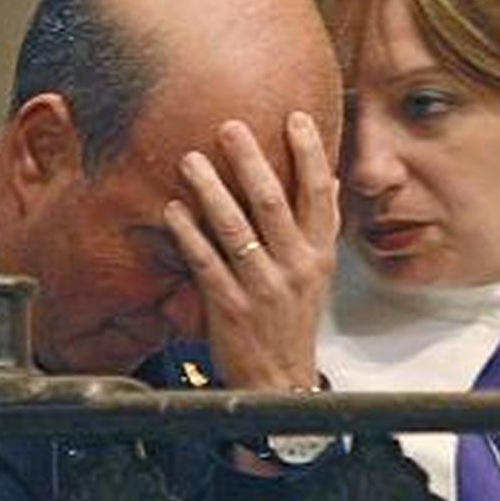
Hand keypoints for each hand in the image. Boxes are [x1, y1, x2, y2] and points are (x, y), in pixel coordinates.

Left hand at [163, 111, 337, 390]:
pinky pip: (206, 262)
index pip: (319, 195)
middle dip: (250, 160)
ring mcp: (263, 287)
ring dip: (210, 190)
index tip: (296, 118)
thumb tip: (326, 182)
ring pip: (236, 229)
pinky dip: (189, 234)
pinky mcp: (231, 307)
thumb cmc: (294, 322)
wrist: (280, 382)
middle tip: (229, 126)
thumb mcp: (317, 275)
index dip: (310, 154)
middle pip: (273, 203)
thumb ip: (317, 230)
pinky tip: (174, 210)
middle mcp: (295, 267)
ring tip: (189, 160)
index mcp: (319, 255)